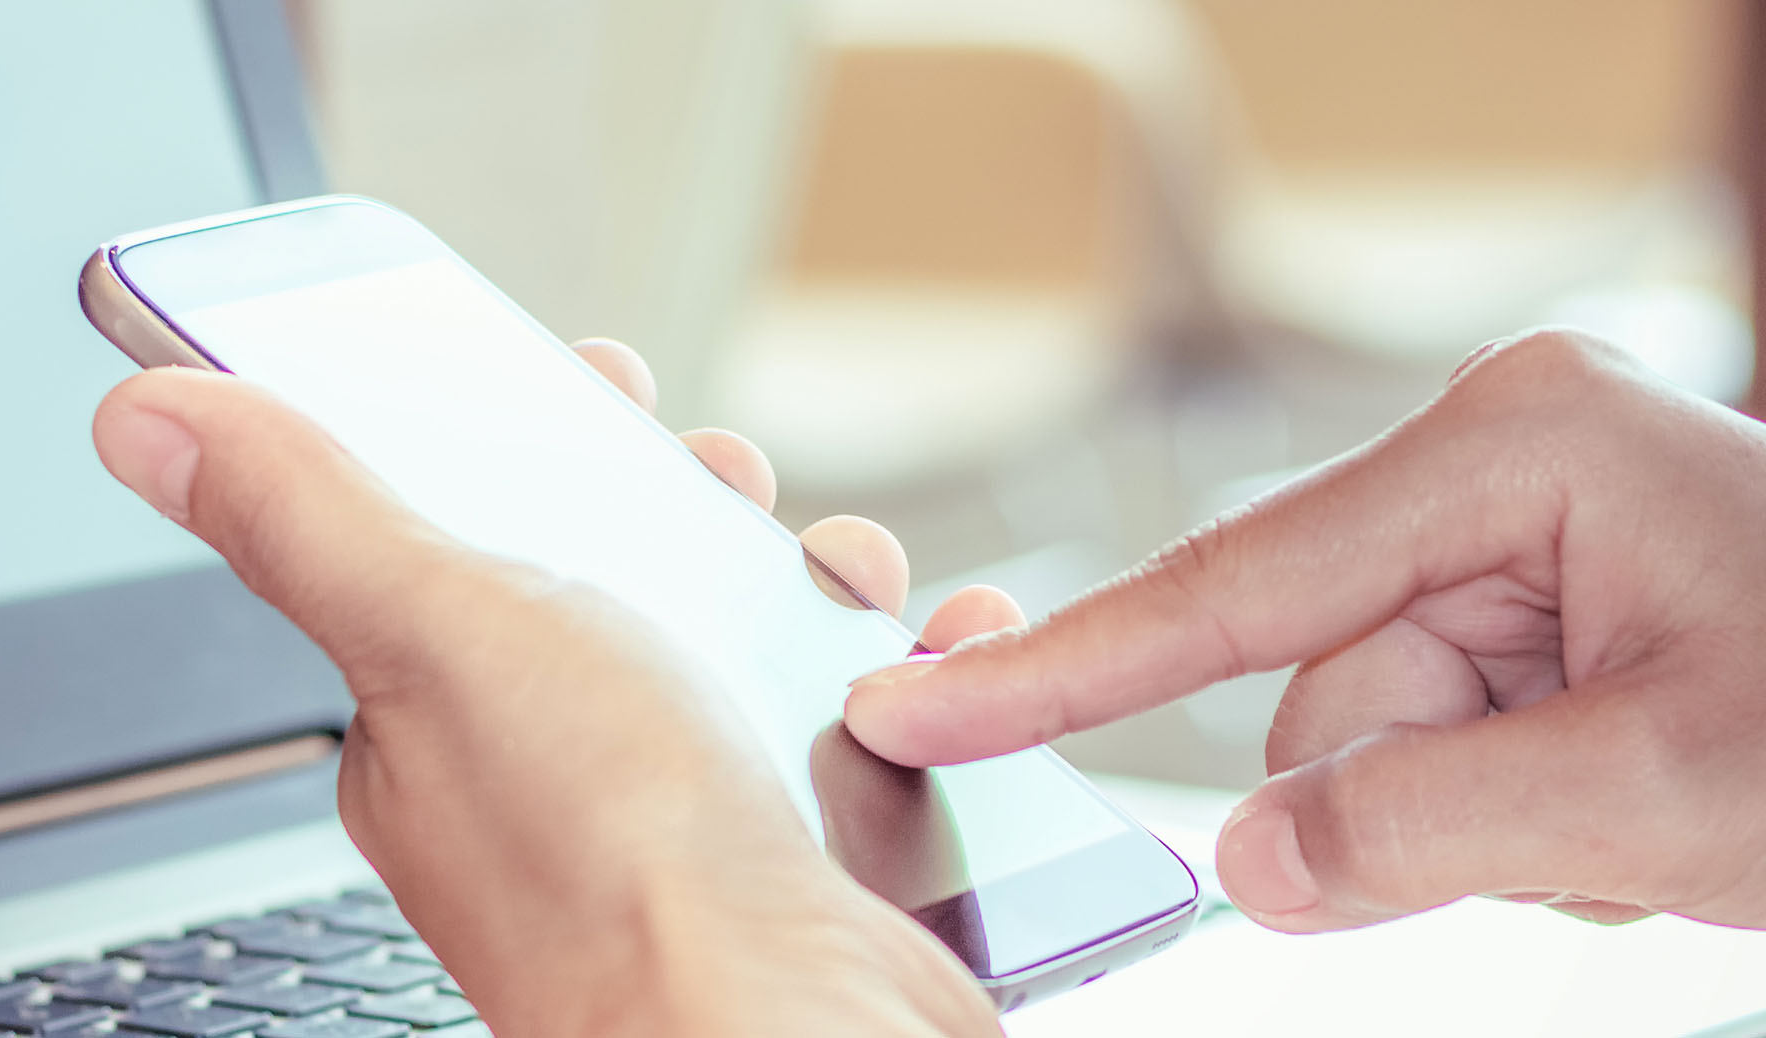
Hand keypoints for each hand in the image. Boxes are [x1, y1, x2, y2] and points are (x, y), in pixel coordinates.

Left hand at [91, 339, 1018, 1036]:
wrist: (774, 1028)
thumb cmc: (604, 863)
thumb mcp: (440, 635)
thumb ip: (308, 519)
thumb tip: (152, 417)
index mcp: (445, 712)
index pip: (469, 537)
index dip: (537, 442)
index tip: (599, 372)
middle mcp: (557, 764)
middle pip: (624, 583)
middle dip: (692, 501)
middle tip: (728, 473)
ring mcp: (681, 806)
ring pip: (749, 646)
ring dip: (807, 581)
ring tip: (848, 571)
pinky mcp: (791, 845)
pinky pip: (847, 724)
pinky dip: (896, 673)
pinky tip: (926, 652)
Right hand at [847, 329, 1765, 934]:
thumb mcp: (1665, 795)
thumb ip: (1425, 828)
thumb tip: (1249, 863)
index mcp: (1510, 451)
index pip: (1230, 584)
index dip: (1062, 664)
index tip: (917, 701)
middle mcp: (1490, 471)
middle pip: (1315, 685)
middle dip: (1403, 799)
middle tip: (1566, 843)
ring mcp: (1508, 537)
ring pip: (1370, 735)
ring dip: (1472, 819)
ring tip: (1632, 822)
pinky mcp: (1529, 602)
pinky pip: (1434, 743)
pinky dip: (1508, 813)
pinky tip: (1629, 805)